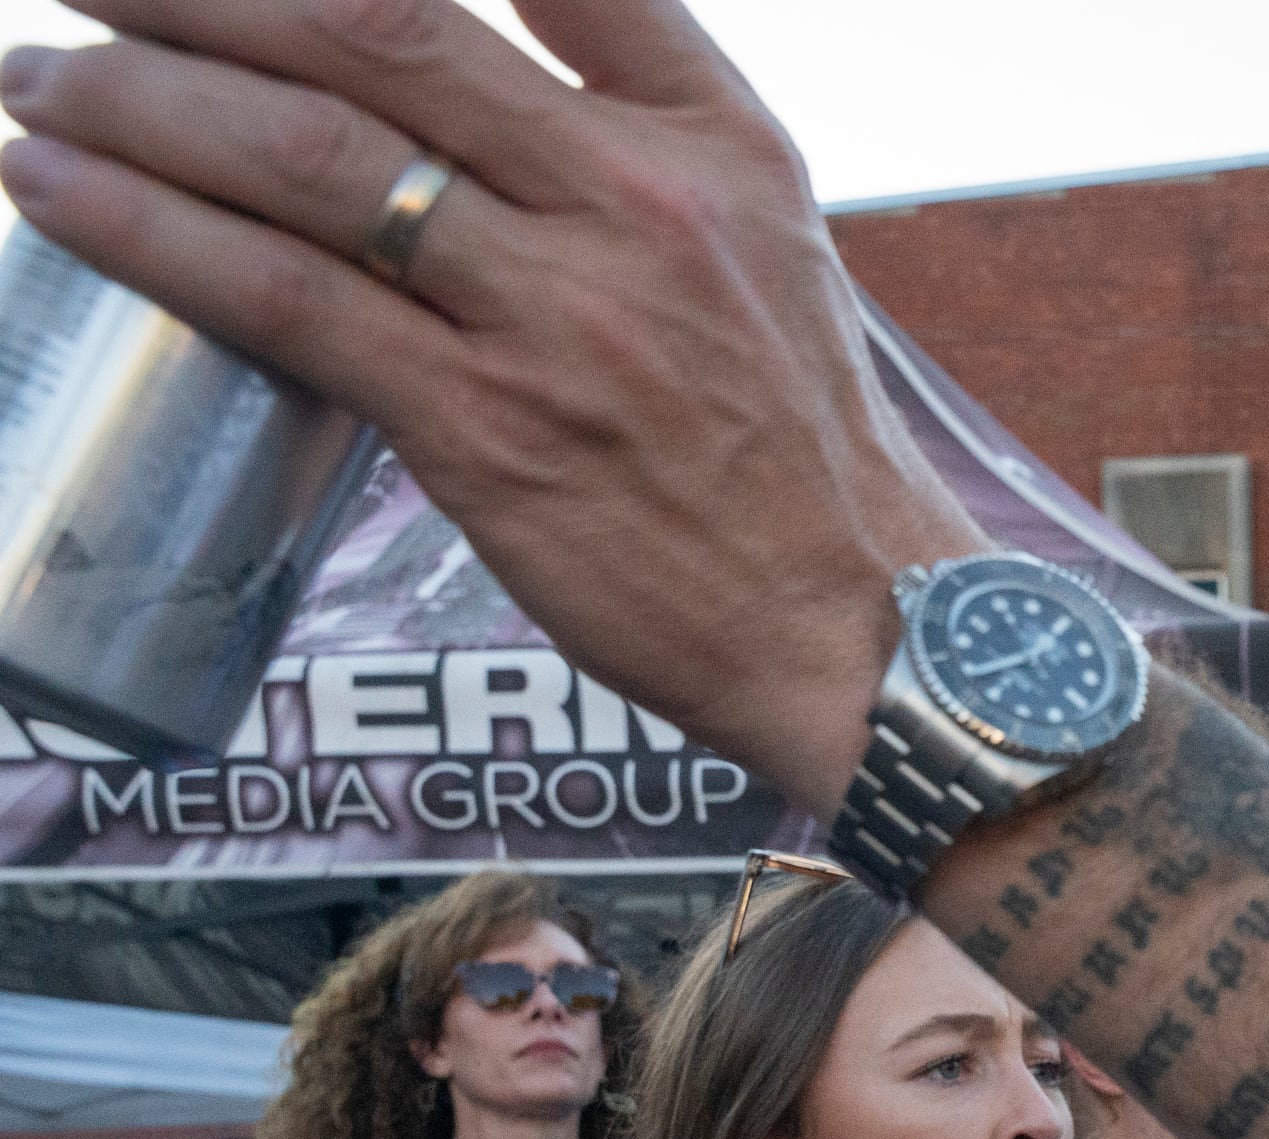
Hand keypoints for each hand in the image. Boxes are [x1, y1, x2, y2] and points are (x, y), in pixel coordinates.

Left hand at [0, 0, 979, 811]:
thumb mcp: (769, 244)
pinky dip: (152, 231)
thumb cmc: (804, 457)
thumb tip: (488, 65)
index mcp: (713, 141)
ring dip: (139, 100)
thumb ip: (641, 135)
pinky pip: (287, 300)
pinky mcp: (488, 430)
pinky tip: (61, 188)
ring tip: (38, 81)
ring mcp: (560, 316)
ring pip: (310, 156)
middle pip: (378, 28)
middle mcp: (637, 203)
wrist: (870, 633)